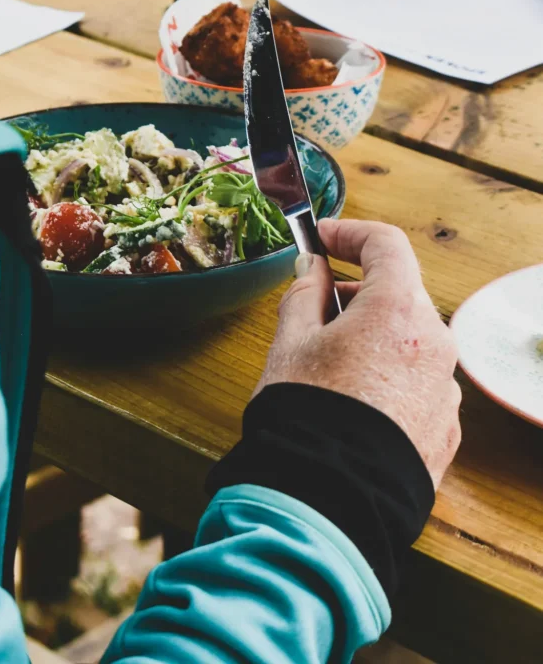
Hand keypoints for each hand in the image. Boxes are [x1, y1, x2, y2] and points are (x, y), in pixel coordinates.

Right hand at [255, 218, 460, 488]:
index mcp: (398, 312)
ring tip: (329, 362)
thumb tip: (312, 269)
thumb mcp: (290, 342)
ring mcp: (445, 390)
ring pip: (410, 341)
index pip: (386, 245)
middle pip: (401, 293)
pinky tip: (353, 400)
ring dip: (375, 335)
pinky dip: (389, 376)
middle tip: (316, 304)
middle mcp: (434, 345)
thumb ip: (304, 294)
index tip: (322, 238)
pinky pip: (418, 384)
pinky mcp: (444, 429)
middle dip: (359, 289)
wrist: (328, 502)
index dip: (350, 233)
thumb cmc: (305, 415)